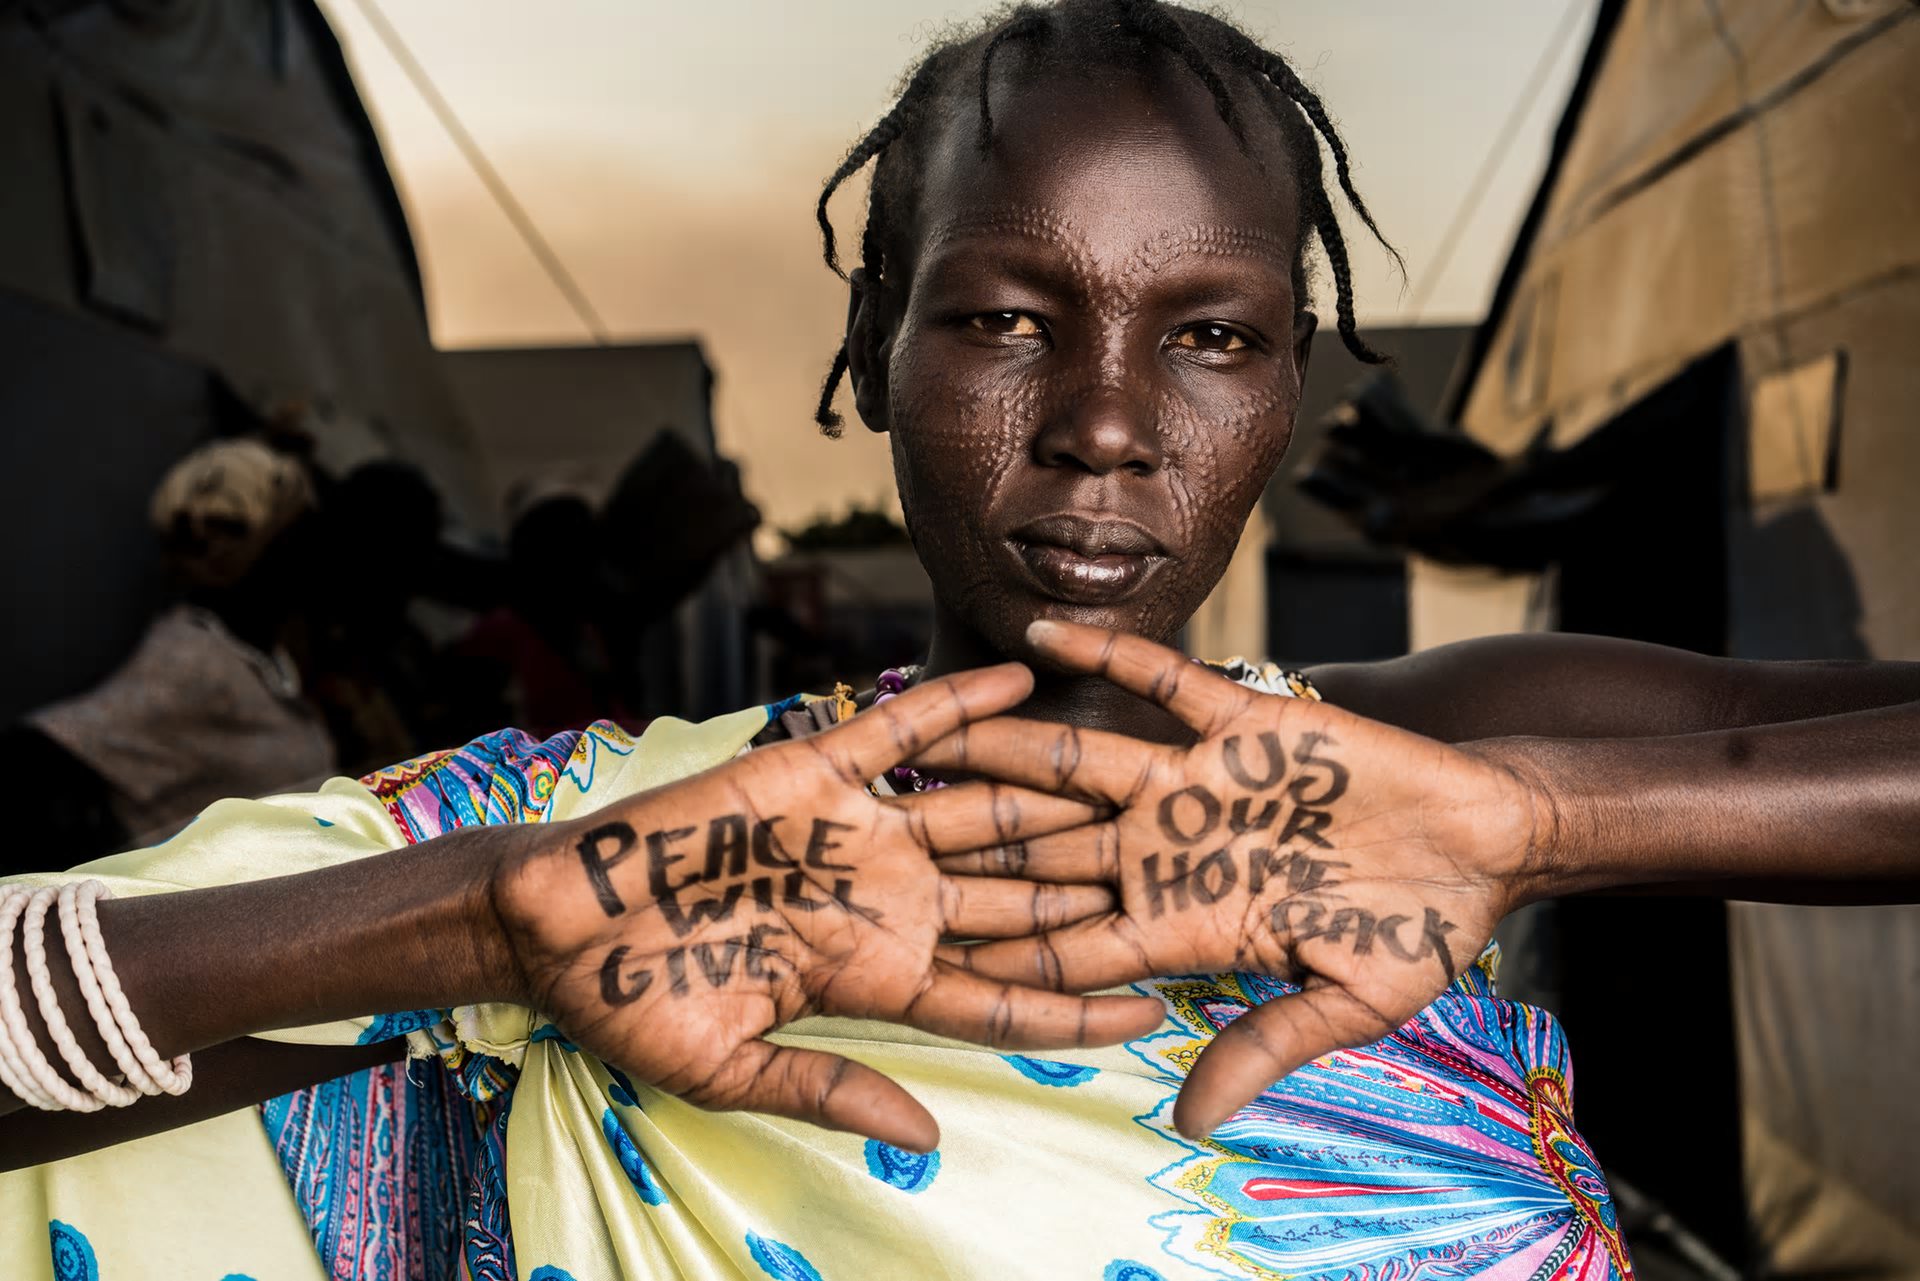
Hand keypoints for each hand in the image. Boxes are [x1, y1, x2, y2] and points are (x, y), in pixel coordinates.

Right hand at [489, 662, 1166, 1151]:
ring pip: (979, 807)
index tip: (1156, 1011)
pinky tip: (1024, 679)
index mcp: (877, 977)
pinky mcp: (816, 769)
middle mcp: (886, 900)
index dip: (1075, 1005)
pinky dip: (959, 703)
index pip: (999, 994)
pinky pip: (901, 728)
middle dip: (1092, 892)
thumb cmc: (634, 1005)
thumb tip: (926, 1140)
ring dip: (1052, 793)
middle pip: (1014, 896)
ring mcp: (859, 830)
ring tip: (1134, 776)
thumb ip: (829, 1089)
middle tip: (1180, 879)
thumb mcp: (733, 1069)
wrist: (558, 922)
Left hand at [924, 622, 1543, 1137]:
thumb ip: (1265, 1046)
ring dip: (1005, 746)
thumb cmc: (1421, 931)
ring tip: (926, 728)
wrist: (1483, 841)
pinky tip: (1037, 633)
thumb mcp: (1347, 1004)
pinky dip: (1104, 656)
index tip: (921, 963)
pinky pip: (1158, 683)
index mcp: (1184, 925)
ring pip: (1077, 763)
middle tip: (881, 840)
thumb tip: (1188, 1121)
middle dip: (972, 850)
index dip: (1001, 957)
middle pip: (1048, 852)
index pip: (1071, 947)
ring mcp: (1195, 783)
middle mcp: (1169, 851)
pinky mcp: (1237, 720)